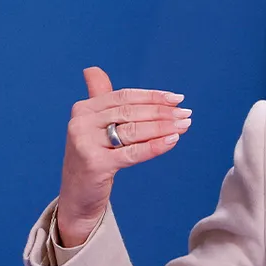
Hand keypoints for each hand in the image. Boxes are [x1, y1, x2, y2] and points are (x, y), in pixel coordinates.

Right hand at [56, 66, 190, 246]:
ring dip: (164, 127)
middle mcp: (80, 123)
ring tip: (185, 126)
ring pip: (134, 131)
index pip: (125, 96)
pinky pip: (133, 152)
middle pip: (131, 112)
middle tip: (187, 114)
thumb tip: (92, 69)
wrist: (78, 195)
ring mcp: (85, 144)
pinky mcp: (95, 164)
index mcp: (83, 109)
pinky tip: (173, 140)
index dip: (153, 96)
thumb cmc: (93, 156)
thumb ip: (98, 99)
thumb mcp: (93, 126)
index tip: (177, 98)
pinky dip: (155, 146)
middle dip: (163, 112)